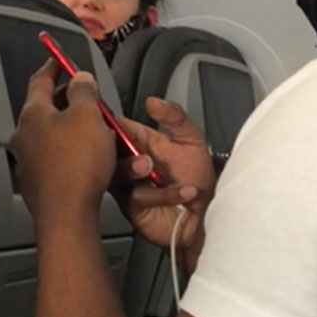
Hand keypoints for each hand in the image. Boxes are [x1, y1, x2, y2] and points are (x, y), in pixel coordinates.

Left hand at [10, 61, 115, 225]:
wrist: (67, 215)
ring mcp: (30, 161)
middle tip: (90, 99)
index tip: (59, 60)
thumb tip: (80, 78)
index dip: (53, 67)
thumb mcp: (88, 117)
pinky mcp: (40, 183)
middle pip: (47, 110)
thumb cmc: (77, 164)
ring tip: (98, 132)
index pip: (40, 81)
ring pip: (55, 136)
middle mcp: (25, 136)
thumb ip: (84, 93)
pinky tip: (93, 160)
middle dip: (69, 102)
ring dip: (75, 130)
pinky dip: (74, 153)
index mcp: (33, 114)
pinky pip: (59, 159)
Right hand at [112, 97, 215, 269]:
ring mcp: (131, 185)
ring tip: (153, 167)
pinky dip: (162, 194)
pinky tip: (184, 191)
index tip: (107, 121)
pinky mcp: (134, 207)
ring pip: (118, 173)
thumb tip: (152, 100)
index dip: (111, 124)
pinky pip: (137, 196)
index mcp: (145, 143)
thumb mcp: (193, 140)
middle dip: (118, 147)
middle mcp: (135, 164)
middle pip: (110, 150)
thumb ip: (175, 117)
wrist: (209, 216)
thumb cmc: (200, 180)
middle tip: (137, 148)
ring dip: (136, 169)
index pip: (120, 128)